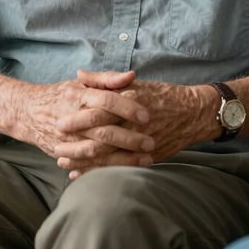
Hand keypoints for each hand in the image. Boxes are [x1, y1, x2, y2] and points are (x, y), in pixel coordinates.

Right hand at [18, 70, 153, 167]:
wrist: (28, 113)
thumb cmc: (61, 95)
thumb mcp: (82, 83)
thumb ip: (108, 79)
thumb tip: (132, 76)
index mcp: (80, 97)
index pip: (107, 102)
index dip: (128, 108)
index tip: (147, 115)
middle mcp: (74, 119)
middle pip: (104, 130)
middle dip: (130, 138)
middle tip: (151, 142)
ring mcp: (68, 140)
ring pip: (98, 152)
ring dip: (123, 158)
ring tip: (146, 160)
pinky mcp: (65, 155)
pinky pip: (87, 166)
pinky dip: (106, 171)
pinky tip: (125, 173)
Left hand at [55, 73, 211, 175]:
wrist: (192, 114)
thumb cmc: (162, 95)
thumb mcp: (135, 83)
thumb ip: (105, 80)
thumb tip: (80, 75)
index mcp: (130, 102)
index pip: (100, 111)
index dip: (78, 119)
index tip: (60, 122)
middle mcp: (134, 124)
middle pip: (100, 136)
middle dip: (76, 143)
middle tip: (56, 145)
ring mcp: (140, 143)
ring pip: (107, 155)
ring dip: (83, 160)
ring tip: (63, 160)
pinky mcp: (145, 158)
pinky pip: (118, 167)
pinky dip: (98, 172)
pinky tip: (81, 174)